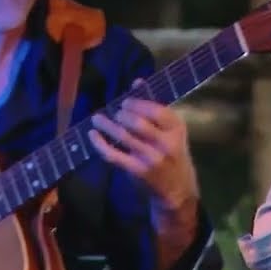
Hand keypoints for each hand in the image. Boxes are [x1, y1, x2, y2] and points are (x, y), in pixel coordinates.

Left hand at [89, 80, 199, 210]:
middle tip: (115, 112)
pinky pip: (113, 154)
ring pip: (124, 136)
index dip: (138, 103)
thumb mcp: (172, 131)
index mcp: (177, 129)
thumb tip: (137, 81)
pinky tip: (92, 135)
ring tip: (97, 118)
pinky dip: (100, 144)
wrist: (177, 188)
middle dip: (122, 114)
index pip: (157, 110)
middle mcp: (167, 143)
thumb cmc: (173, 153)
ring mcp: (151, 158)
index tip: (126, 101)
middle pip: (138, 122)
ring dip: (107, 125)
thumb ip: (155, 108)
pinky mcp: (137, 170)